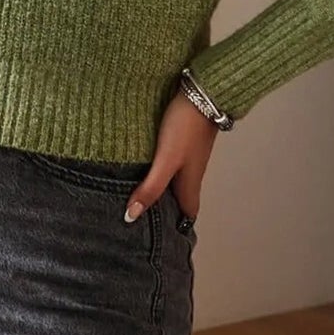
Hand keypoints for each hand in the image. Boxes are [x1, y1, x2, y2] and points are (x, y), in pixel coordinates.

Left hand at [123, 87, 217, 223]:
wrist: (202, 91)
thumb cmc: (186, 127)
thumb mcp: (166, 160)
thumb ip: (150, 187)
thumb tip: (131, 217)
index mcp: (190, 182)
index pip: (187, 213)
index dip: (178, 228)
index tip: (166, 243)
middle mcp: (191, 171)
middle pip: (180, 197)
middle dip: (167, 211)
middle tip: (147, 222)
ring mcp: (187, 154)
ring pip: (175, 179)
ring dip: (162, 189)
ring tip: (140, 197)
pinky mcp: (181, 138)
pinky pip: (170, 162)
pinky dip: (158, 170)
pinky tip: (144, 166)